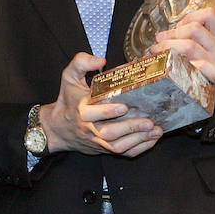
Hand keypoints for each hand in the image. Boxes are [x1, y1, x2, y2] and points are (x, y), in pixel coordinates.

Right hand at [40, 52, 161, 157]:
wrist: (58, 129)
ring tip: (156, 130)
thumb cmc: (68, 100)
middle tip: (149, 121)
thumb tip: (100, 60)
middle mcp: (90, 129)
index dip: (108, 112)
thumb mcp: (68, 78)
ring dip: (138, 140)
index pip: (92, 115)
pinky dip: (138, 149)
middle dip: (130, 128)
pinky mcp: (104, 149)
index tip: (125, 106)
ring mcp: (98, 141)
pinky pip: (122, 153)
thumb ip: (81, 63)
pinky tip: (152, 140)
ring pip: (117, 147)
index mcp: (81, 111)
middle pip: (109, 134)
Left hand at [149, 0, 214, 84]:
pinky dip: (197, 65)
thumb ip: (210, 18)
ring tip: (158, 49)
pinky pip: (206, 67)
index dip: (189, 17)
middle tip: (161, 39)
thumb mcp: (197, 33)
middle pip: (195, 28)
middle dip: (174, 33)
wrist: (183, 80)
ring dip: (168, 46)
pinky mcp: (212, 77)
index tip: (179, 25)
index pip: (209, 14)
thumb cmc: (189, 52)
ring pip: (190, 45)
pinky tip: (185, 64)